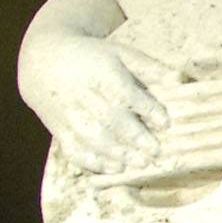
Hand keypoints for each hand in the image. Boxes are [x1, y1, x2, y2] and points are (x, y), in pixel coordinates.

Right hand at [31, 37, 166, 177]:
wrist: (43, 60)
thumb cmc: (92, 58)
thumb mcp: (119, 53)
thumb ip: (148, 67)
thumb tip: (178, 79)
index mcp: (100, 72)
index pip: (124, 93)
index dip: (145, 109)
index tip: (165, 123)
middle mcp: (82, 94)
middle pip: (108, 119)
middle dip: (134, 137)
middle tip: (155, 151)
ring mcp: (68, 114)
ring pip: (91, 137)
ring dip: (117, 153)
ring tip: (140, 163)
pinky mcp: (59, 129)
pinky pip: (74, 149)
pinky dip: (93, 162)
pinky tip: (114, 169)